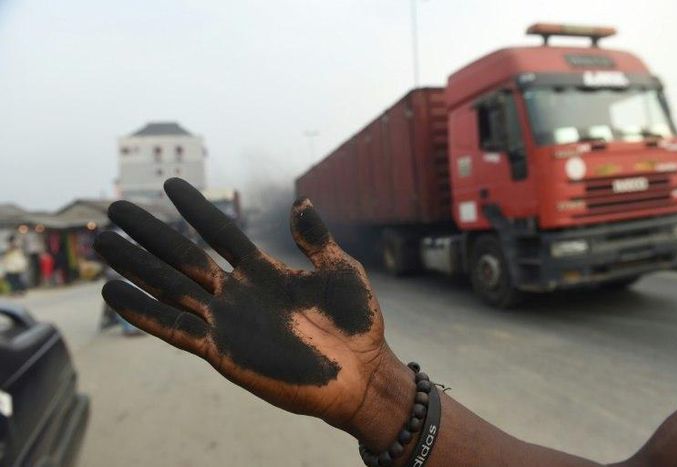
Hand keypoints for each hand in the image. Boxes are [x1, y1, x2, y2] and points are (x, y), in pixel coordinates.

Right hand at [94, 178, 409, 441]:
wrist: (361, 373)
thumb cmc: (356, 323)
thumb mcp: (340, 270)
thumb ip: (315, 239)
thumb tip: (301, 201)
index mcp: (263, 270)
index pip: (221, 233)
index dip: (197, 210)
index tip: (173, 185)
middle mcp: (238, 292)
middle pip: (182, 257)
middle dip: (150, 233)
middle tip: (117, 209)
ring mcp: (227, 321)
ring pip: (169, 288)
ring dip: (135, 267)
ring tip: (104, 243)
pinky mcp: (222, 351)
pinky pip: (175, 329)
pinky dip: (144, 312)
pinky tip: (115, 294)